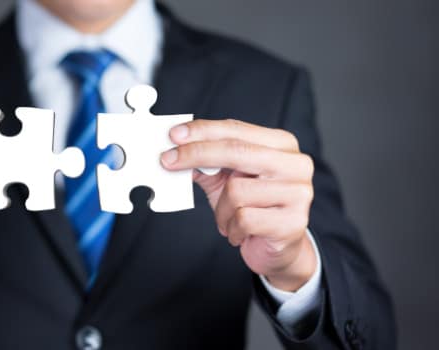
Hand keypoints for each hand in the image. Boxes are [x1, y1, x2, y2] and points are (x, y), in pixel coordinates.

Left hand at [161, 119, 315, 290]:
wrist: (278, 249)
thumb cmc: (252, 208)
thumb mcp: (226, 180)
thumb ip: (205, 163)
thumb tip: (175, 150)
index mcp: (281, 145)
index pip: (236, 130)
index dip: (202, 131)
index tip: (174, 135)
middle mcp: (295, 164)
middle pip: (236, 151)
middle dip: (197, 154)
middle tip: (168, 161)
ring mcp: (299, 193)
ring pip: (236, 190)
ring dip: (221, 210)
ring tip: (228, 219)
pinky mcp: (293, 222)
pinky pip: (243, 219)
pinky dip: (232, 228)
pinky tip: (239, 232)